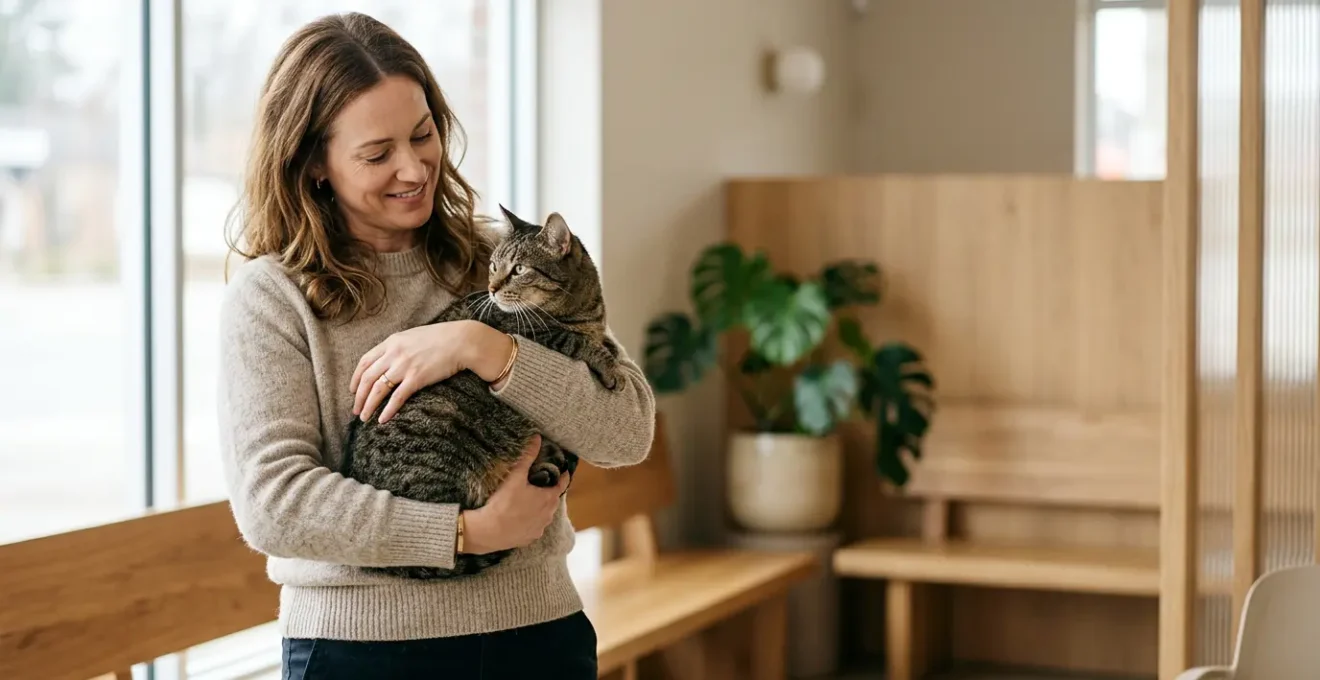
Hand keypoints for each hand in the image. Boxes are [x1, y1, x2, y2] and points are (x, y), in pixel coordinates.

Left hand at [350, 320, 511, 423]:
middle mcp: (394, 354)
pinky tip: (383, 419)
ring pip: (377, 389)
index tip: (352, 390)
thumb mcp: (413, 336)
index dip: (355, 378)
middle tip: (356, 410)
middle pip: (367, 378)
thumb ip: (398, 346)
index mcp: (391, 342)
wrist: (462, 341)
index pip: (365, 361)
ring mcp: (404, 366)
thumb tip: (390, 359)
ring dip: (368, 406)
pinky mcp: (417, 378)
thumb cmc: (441, 338)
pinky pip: (396, 398)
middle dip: (358, 397)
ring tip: (365, 418)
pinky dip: (387, 410)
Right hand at [461, 435, 570, 553]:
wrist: (488, 531)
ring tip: (530, 501)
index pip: (562, 485)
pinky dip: (530, 522)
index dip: (563, 477)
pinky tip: (520, 518)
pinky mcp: (528, 539)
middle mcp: (548, 515)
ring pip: (544, 515)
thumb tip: (537, 438)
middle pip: (553, 500)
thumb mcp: (515, 476)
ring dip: (540, 508)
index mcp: (548, 499)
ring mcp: (539, 529)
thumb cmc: (503, 503)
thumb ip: (527, 457)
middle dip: (549, 492)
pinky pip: (533, 528)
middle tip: (541, 484)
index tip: (564, 472)